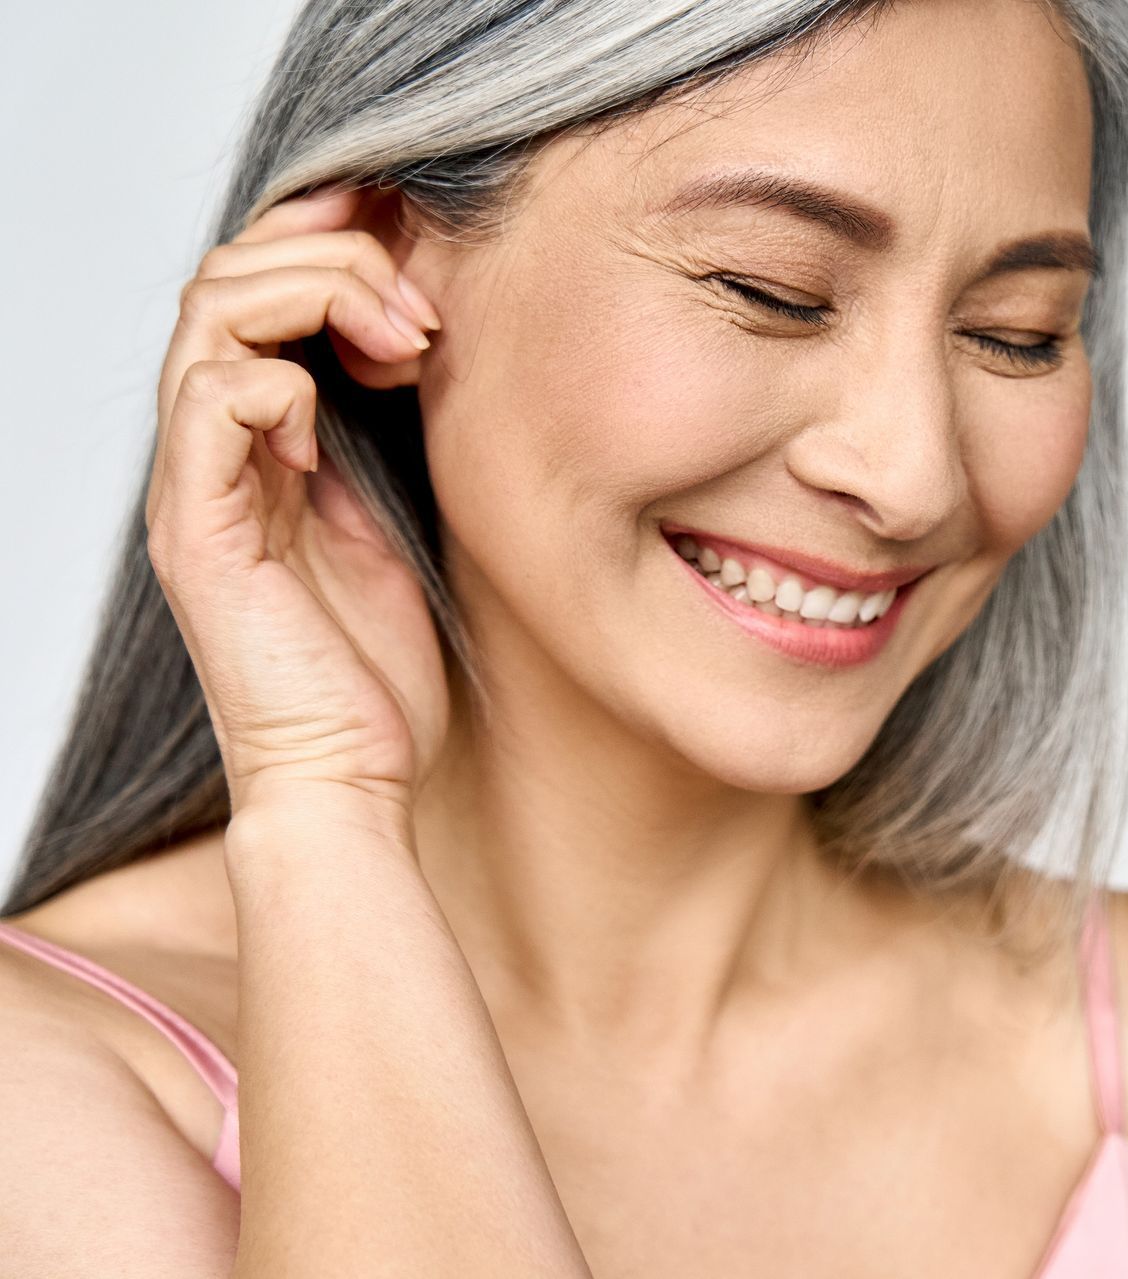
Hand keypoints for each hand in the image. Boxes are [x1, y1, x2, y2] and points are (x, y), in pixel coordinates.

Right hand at [144, 184, 450, 820]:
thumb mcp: (390, 524)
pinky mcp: (198, 532)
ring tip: (400, 345)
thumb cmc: (373, 673)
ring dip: (315, 299)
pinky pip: (213, 401)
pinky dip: (283, 386)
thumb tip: (405, 348)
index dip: (322, 244)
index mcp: (255, 447)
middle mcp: (212, 455)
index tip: (411, 253)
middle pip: (223, 279)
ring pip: (208, 317)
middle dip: (330, 260)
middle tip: (418, 311)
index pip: (253, 291)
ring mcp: (197, 490)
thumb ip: (372, 437)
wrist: (348, 779)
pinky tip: (335, 430)